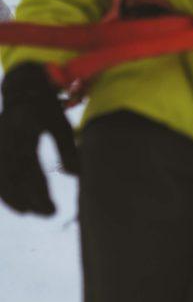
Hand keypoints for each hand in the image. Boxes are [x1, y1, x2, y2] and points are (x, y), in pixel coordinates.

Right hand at [0, 62, 78, 215]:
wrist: (21, 87)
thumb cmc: (46, 107)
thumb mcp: (60, 125)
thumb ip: (68, 150)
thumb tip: (76, 176)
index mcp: (25, 133)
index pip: (31, 171)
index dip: (40, 193)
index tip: (53, 210)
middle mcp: (7, 140)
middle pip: (15, 178)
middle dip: (30, 198)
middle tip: (48, 214)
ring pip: (2, 177)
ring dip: (13, 196)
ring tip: (28, 211)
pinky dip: (4, 187)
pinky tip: (15, 200)